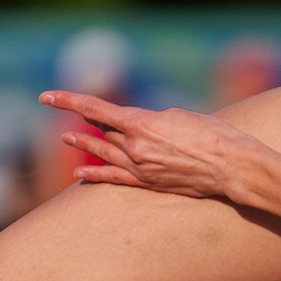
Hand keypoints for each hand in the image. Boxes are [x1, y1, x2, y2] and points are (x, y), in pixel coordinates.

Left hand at [39, 92, 265, 200]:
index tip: (47, 96)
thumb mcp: (180, 116)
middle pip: (100, 130)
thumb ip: (155, 119)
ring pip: (103, 154)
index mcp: (140, 123)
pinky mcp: (149, 184)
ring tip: (66, 139)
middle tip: (59, 110)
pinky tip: (80, 174)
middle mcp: (134, 146)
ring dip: (83, 146)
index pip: (94, 109)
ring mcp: (140, 167)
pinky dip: (95, 175)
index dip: (67, 101)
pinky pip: (115, 179)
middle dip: (80, 120)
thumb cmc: (214, 134)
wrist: (233, 167)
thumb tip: (143, 126)